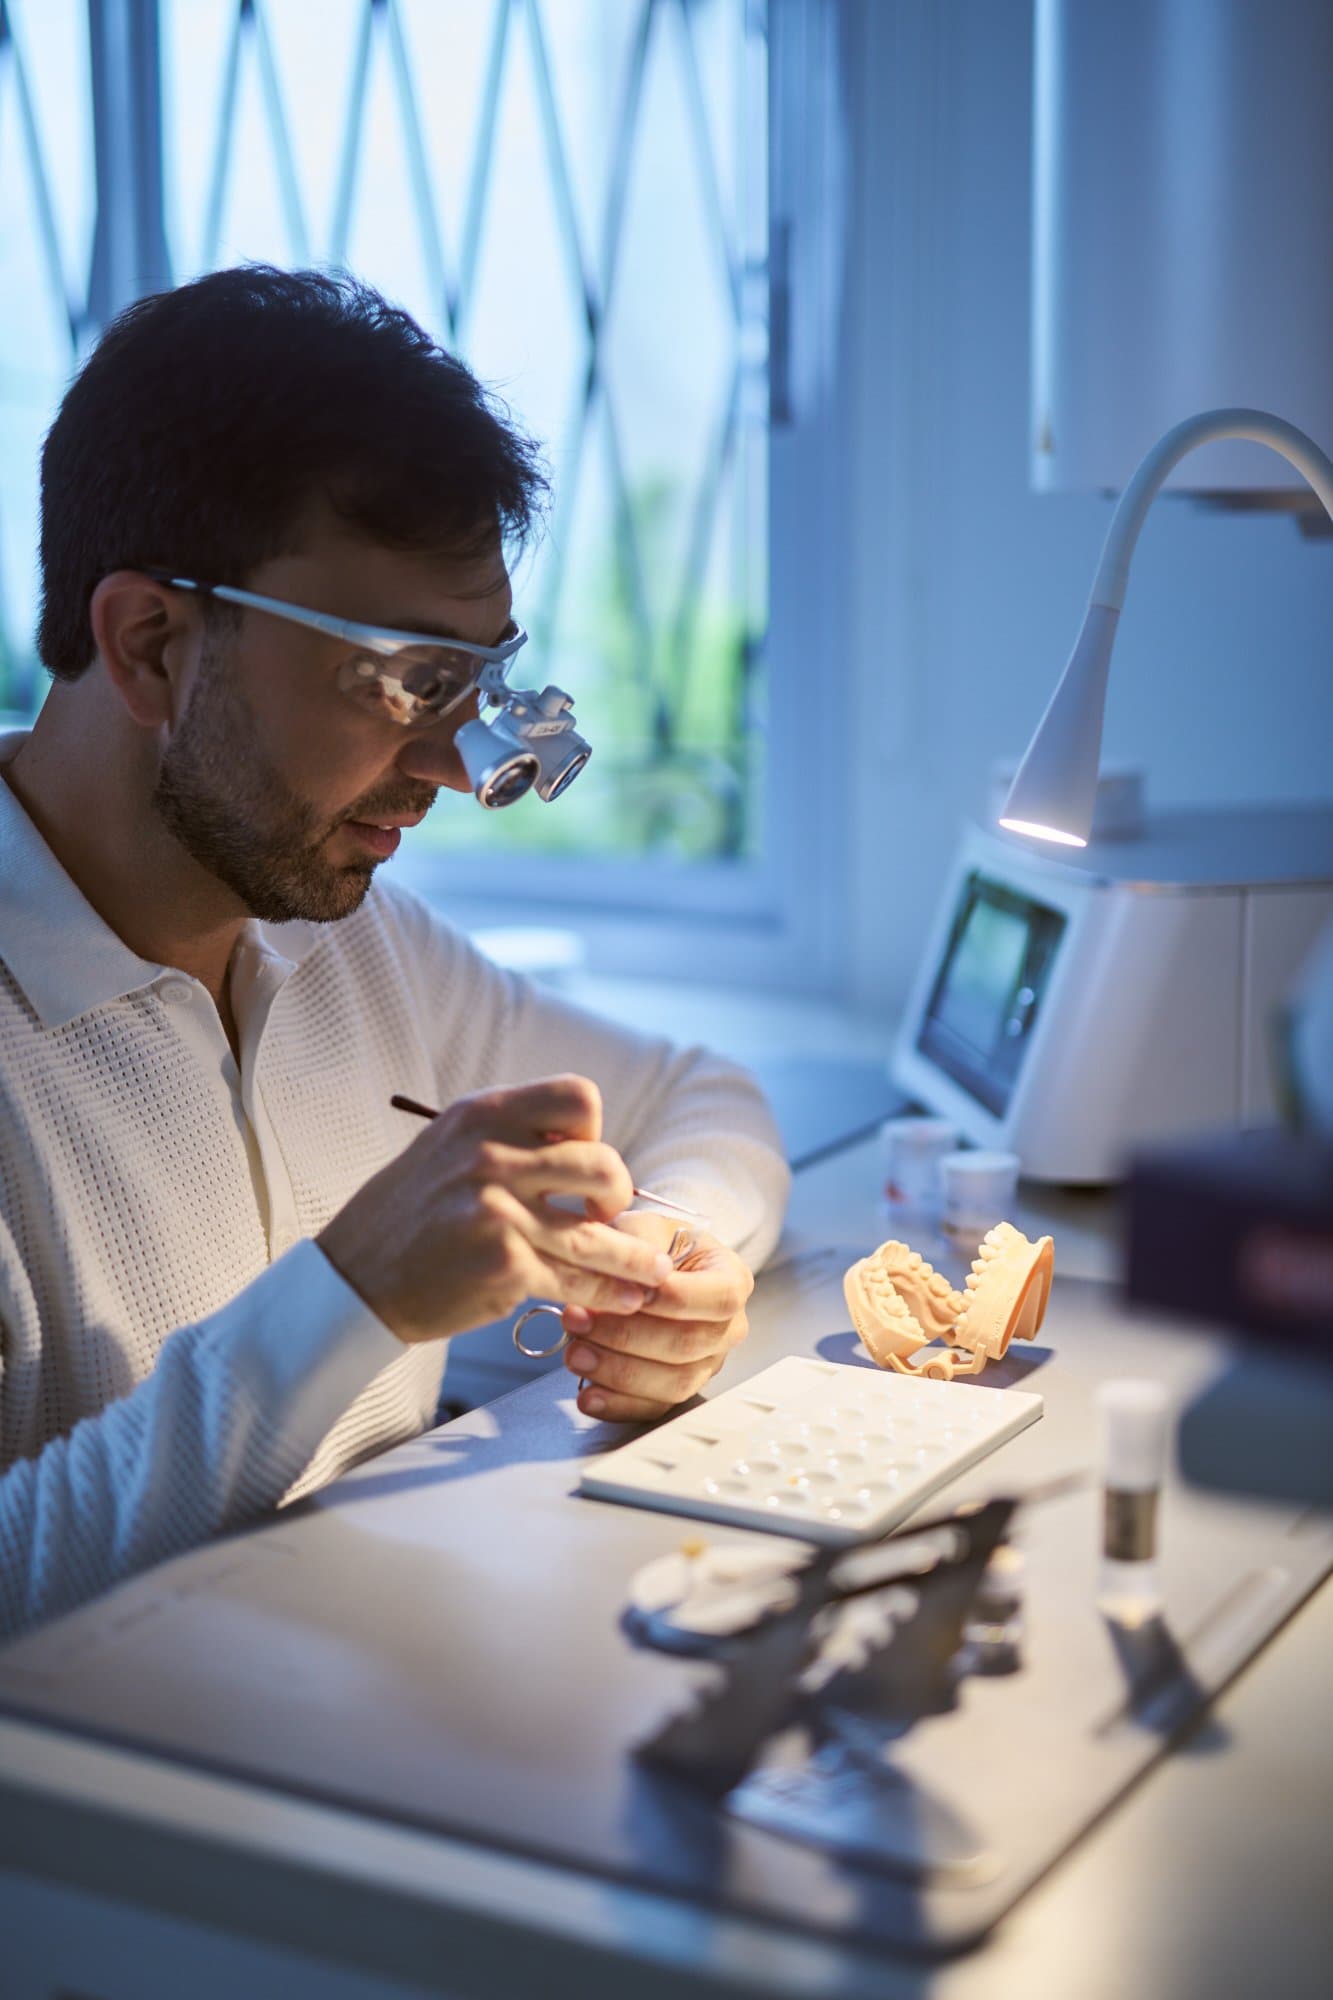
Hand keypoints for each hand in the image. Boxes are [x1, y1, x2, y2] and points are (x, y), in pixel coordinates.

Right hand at [317, 1075, 673, 1344]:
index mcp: (482, 1115)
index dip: (592, 1132)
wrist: (352, 1280)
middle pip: (602, 1164)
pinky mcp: (502, 1266)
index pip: (578, 1097)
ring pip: (597, 1233)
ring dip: (632, 1258)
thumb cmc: (405, 1217)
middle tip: (607, 1217)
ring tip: (652, 1274)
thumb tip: (582, 1148)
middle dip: (618, 1196)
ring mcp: (498, 1211)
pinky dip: (603, 1294)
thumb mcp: (447, 1148)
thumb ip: (507, 1138)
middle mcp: (491, 1155)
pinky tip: (619, 1300)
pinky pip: (574, 1279)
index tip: (581, 1163)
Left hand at [559, 1209, 754, 1421]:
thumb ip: (639, 1242)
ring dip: (618, 1371)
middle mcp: (728, 1328)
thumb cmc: (651, 1246)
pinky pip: (655, 1408)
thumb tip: (625, 1276)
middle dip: (626, 1336)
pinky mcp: (679, 1391)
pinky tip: (588, 1395)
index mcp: (732, 1279)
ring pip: (673, 1382)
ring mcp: (706, 1364)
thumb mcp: (646, 1226)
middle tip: (578, 1321)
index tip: (622, 1293)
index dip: (668, 1300)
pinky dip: (619, 1405)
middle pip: (687, 1344)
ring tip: (575, 1353)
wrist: (647, 1268)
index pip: (717, 1298)